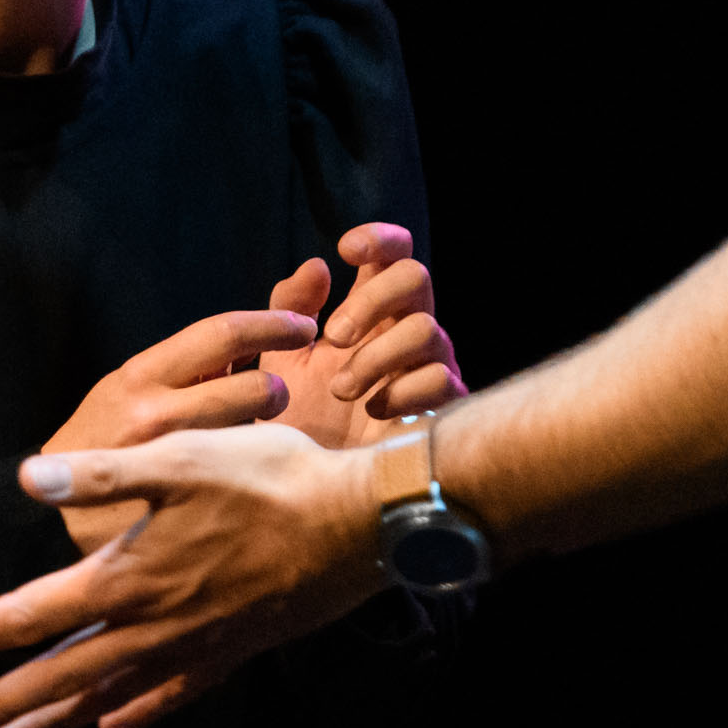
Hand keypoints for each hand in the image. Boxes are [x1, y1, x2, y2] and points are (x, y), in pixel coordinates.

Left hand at [0, 422, 382, 727]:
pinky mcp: (233, 650)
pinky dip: (135, 714)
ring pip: (107, 696)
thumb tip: (27, 480)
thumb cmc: (271, 480)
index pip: (31, 615)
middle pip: (58, 674)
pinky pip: (170, 695)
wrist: (358, 526)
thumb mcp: (181, 457)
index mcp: (129, 576)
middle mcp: (153, 624)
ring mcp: (195, 645)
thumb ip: (101, 474)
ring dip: (52, 723)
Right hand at [38, 308, 313, 551]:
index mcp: (143, 374)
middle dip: (277, 389)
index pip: (223, 332)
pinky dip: (244, 473)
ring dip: (262, 434)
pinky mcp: (178, 505)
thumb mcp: (135, 386)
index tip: (303, 327)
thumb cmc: (104, 437)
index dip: (273, 324)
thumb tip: (256, 325)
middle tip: (275, 397)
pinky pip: (237, 482)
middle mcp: (155, 414)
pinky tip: (237, 480)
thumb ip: (192, 362)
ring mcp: (167, 464)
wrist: (54, 507)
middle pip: (255, 387)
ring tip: (245, 442)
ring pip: (253, 436)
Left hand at [262, 223, 464, 449]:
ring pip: (427, 329)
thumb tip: (317, 265)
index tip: (346, 250)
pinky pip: (440, 379)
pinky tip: (372, 412)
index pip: (393, 255)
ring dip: (376, 356)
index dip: (379, 239)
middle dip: (373, 299)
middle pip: (416, 276)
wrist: (314, 488)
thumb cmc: (303, 419)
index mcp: (373, 311)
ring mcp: (430, 366)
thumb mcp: (283, 359)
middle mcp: (406, 329)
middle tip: (334, 336)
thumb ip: (291, 308)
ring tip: (339, 390)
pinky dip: (401, 391)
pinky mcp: (443, 407)